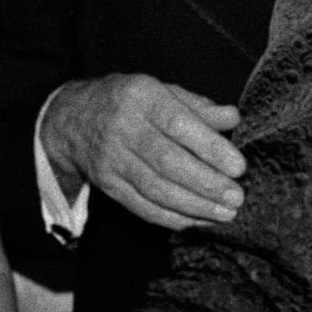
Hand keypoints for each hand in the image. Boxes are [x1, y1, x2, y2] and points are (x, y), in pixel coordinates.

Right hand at [44, 75, 244, 229]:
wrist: (73, 119)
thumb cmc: (132, 102)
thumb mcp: (163, 91)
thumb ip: (199, 107)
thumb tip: (233, 118)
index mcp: (142, 97)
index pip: (178, 124)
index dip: (210, 148)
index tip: (238, 167)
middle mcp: (123, 128)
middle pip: (167, 162)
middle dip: (206, 184)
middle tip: (236, 197)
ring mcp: (112, 160)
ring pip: (155, 189)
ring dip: (194, 206)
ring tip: (225, 213)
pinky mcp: (108, 185)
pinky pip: (142, 207)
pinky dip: (172, 218)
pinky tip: (198, 221)